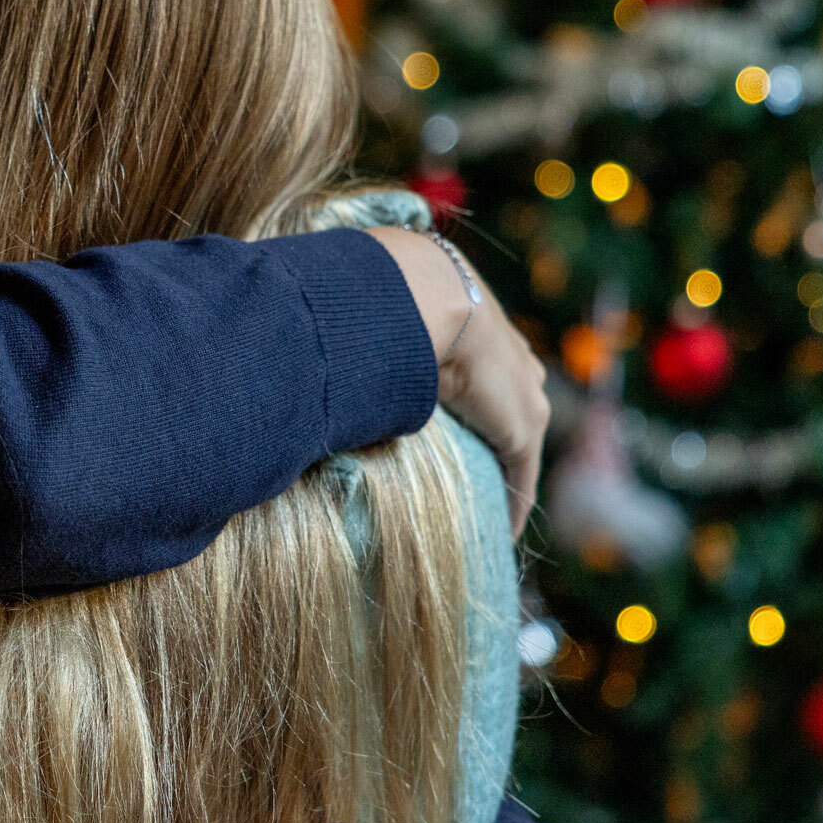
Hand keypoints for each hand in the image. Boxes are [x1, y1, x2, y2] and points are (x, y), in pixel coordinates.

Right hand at [366, 229, 550, 535]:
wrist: (420, 293)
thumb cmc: (382, 290)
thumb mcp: (368, 309)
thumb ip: (349, 328)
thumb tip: (301, 331)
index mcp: (476, 321)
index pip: (481, 366)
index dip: (468, 394)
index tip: (453, 419)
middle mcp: (509, 355)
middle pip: (509, 402)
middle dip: (495, 430)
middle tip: (473, 467)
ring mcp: (520, 392)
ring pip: (515, 440)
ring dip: (501, 471)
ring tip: (484, 505)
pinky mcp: (521, 426)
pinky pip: (519, 474)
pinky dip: (512, 502)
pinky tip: (501, 532)